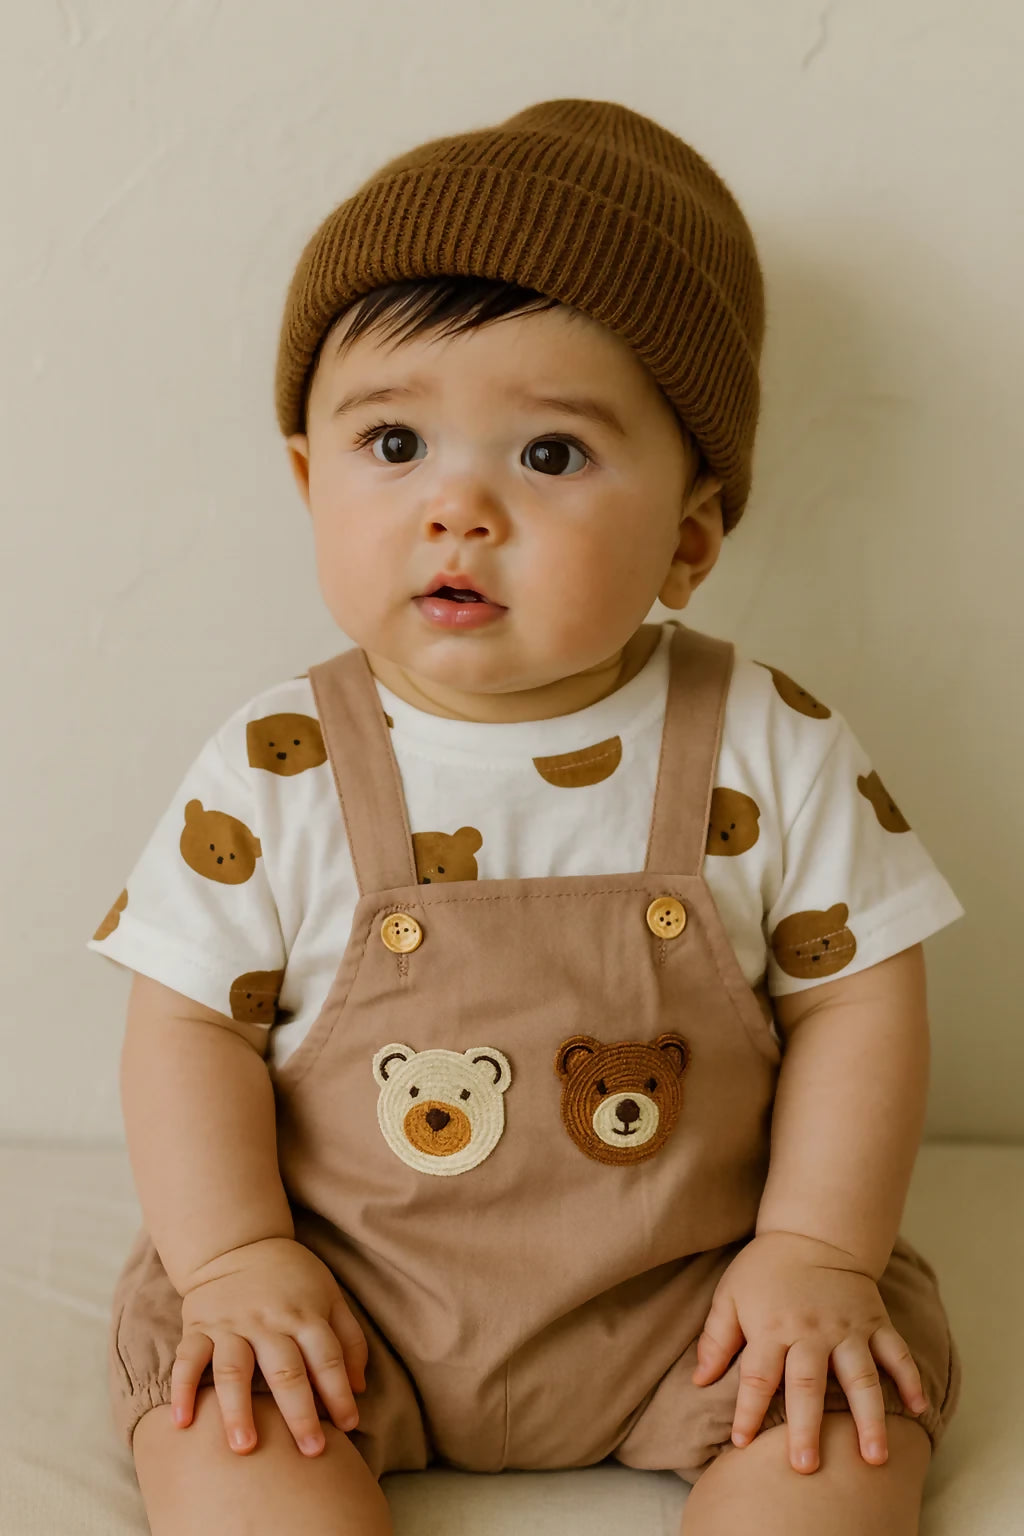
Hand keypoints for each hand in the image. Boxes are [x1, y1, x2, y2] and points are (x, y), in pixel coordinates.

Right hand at [170, 1236, 367, 1456]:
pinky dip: (182, 1389)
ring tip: (244, 1448)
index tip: (348, 1427)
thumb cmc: (292, 1280)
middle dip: (299, 1412)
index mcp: (304, 1314)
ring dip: (238, 1409)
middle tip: (310, 1452)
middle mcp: (268, 1321)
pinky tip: (181, 1423)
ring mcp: (230, 1325)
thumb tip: (360, 1389)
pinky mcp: (198, 1327)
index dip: (339, 1392)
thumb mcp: (330, 1296)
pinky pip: (187, 1359)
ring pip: (234, 1369)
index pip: (326, 1357)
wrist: (237, 1244)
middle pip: (286, 1370)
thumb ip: (349, 1340)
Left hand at [691, 1231, 927, 1473]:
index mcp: (772, 1327)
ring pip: (860, 1378)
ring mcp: (848, 1329)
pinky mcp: (875, 1322)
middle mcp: (811, 1332)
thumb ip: (716, 1339)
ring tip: (873, 1458)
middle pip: (807, 1385)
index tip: (741, 1445)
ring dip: (868, 1418)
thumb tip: (699, 1380)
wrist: (813, 1231)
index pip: (757, 1377)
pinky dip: (910, 1380)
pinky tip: (918, 1410)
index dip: (748, 1411)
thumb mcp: (730, 1295)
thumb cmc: (766, 1269)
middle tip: (806, 1466)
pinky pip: (896, 1353)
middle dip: (806, 1427)